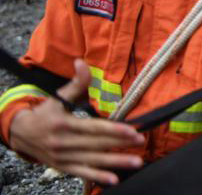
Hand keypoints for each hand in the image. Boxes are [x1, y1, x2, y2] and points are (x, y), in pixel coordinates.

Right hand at [9, 59, 144, 184]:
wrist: (20, 134)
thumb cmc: (44, 114)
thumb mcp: (57, 97)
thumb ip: (76, 82)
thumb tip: (82, 62)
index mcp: (63, 124)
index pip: (93, 128)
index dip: (113, 129)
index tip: (132, 130)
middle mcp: (63, 143)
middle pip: (97, 144)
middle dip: (120, 143)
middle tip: (141, 141)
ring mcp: (63, 157)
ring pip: (93, 160)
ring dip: (116, 162)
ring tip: (137, 161)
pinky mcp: (63, 167)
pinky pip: (82, 173)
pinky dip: (97, 177)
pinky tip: (113, 179)